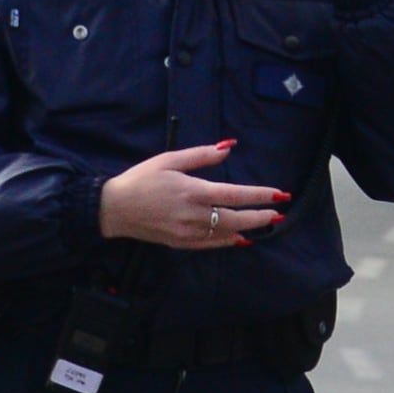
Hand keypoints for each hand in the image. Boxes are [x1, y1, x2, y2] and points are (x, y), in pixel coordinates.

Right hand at [99, 137, 286, 250]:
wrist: (114, 208)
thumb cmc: (141, 179)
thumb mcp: (169, 159)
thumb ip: (201, 155)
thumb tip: (228, 147)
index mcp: (192, 191)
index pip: (234, 194)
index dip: (259, 195)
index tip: (279, 194)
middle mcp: (193, 215)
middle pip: (235, 218)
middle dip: (260, 216)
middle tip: (278, 213)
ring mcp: (187, 232)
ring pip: (226, 233)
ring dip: (248, 229)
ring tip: (266, 224)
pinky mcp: (180, 243)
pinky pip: (210, 245)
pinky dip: (228, 241)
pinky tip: (240, 238)